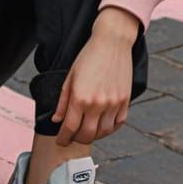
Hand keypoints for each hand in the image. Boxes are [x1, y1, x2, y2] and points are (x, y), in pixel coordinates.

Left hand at [51, 7, 139, 145]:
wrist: (112, 42)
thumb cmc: (88, 57)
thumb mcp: (70, 77)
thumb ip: (63, 101)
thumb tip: (57, 120)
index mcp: (80, 97)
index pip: (70, 127)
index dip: (63, 138)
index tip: (60, 140)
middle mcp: (97, 104)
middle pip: (87, 134)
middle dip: (77, 139)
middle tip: (72, 137)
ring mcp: (113, 104)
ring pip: (103, 132)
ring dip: (94, 135)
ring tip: (87, 131)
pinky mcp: (125, 101)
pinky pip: (118, 124)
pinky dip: (110, 129)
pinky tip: (102, 125)